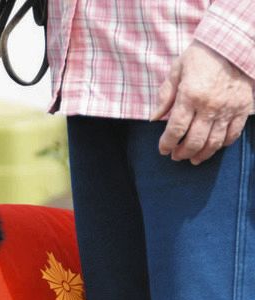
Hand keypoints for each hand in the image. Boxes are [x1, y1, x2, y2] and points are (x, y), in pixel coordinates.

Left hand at [153, 41, 253, 164]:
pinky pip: (233, 133)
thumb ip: (165, 96)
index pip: (176, 130)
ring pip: (214, 142)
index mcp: (190, 96)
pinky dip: (222, 144)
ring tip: (193, 159)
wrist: (234, 43)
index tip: (163, 150)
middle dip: (182, 153)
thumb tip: (154, 118)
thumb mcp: (177, 70)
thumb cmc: (201, 55)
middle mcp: (210, 105)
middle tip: (176, 156)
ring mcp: (228, 108)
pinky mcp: (242, 107)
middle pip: (194, 140)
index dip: (167, 144)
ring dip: (201, 154)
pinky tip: (213, 147)